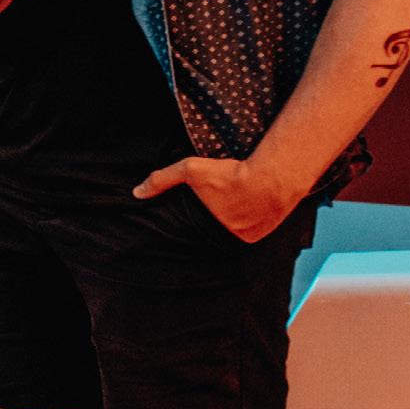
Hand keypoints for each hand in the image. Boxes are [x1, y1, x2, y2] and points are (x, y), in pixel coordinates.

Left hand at [133, 154, 300, 240]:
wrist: (272, 177)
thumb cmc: (230, 173)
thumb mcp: (191, 170)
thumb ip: (163, 180)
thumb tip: (137, 193)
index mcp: (209, 229)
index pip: (194, 231)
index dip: (194, 222)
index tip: (197, 213)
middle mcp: (229, 238)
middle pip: (215, 231)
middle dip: (215, 219)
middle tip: (220, 204)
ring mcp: (249, 238)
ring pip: (235, 231)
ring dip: (234, 221)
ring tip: (234, 206)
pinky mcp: (266, 233)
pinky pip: (253, 229)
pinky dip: (250, 221)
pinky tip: (249, 208)